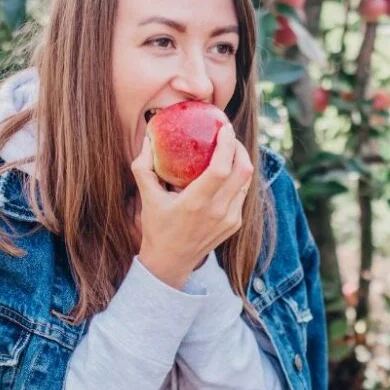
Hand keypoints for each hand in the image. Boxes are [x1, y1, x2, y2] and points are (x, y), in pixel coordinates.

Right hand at [131, 123, 252, 287]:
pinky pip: (242, 194)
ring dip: (241, 162)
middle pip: (242, 171)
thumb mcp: (146, 197)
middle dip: (239, 148)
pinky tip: (227, 170)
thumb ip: (144, 167)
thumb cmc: (156, 227)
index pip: (220, 169)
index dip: (227, 145)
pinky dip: (237, 178)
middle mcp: (217, 212)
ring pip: (246, 182)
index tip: (224, 127)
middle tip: (228, 135)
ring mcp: (230, 219)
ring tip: (229, 149)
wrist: (171, 262)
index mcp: (195, 203)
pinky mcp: (235, 224)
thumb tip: (148, 139)